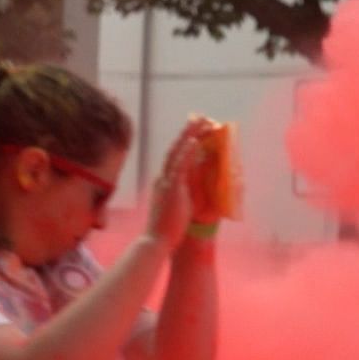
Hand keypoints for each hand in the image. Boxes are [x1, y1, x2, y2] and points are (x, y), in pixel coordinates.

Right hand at [142, 119, 218, 246]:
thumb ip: (181, 195)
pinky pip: (180, 166)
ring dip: (190, 136)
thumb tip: (188, 189)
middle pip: (176, 149)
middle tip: (200, 118)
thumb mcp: (176, 207)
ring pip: (178, 152)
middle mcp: (164, 178)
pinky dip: (187, 152)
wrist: (156, 241)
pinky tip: (195, 140)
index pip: (175, 158)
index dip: (185, 143)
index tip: (195, 131)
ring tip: (201, 122)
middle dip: (188, 132)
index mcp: (165, 183)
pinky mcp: (172, 188)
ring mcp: (166, 182)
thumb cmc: (167, 229)